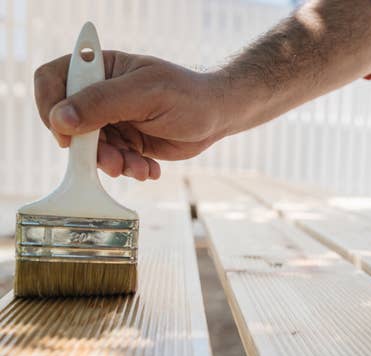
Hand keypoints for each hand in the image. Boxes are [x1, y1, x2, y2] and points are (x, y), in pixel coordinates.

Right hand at [34, 52, 228, 179]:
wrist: (217, 117)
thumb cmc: (187, 95)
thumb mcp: (145, 94)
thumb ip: (102, 103)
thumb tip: (60, 119)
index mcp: (99, 69)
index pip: (53, 81)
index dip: (51, 108)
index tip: (66, 135)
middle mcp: (100, 94)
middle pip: (69, 123)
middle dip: (90, 148)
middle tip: (114, 161)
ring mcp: (112, 120)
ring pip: (91, 148)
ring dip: (113, 163)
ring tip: (139, 167)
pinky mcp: (126, 142)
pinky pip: (113, 161)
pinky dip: (129, 169)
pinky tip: (150, 169)